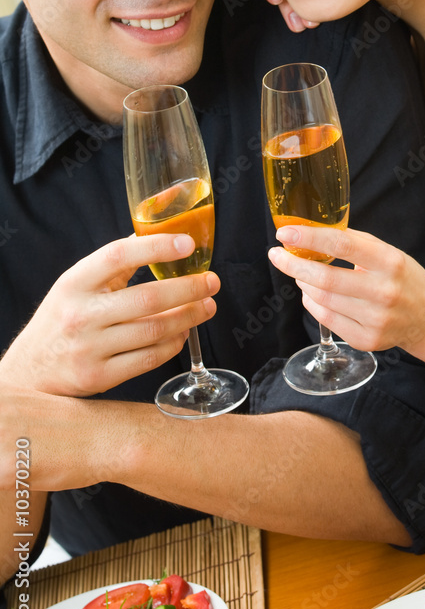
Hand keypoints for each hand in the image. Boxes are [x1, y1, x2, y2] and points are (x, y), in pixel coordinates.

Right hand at [0, 234, 219, 396]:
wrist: (29, 371)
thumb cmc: (62, 318)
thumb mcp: (76, 283)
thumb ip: (115, 262)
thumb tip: (158, 232)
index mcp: (75, 282)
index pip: (118, 255)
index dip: (156, 247)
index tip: (187, 243)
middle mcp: (81, 314)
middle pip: (148, 298)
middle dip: (189, 288)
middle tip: (211, 282)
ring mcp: (89, 348)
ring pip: (154, 330)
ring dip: (189, 317)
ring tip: (206, 307)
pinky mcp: (99, 377)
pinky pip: (149, 358)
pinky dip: (173, 344)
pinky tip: (183, 333)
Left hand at [267, 225, 424, 352]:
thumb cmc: (402, 278)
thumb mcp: (387, 252)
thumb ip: (353, 242)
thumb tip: (311, 232)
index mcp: (390, 262)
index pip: (341, 246)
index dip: (309, 238)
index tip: (285, 233)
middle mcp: (384, 292)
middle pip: (325, 279)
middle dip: (293, 265)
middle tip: (277, 254)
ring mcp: (375, 320)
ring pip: (322, 300)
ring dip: (304, 283)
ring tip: (301, 273)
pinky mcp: (367, 340)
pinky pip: (327, 319)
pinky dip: (313, 303)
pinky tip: (313, 294)